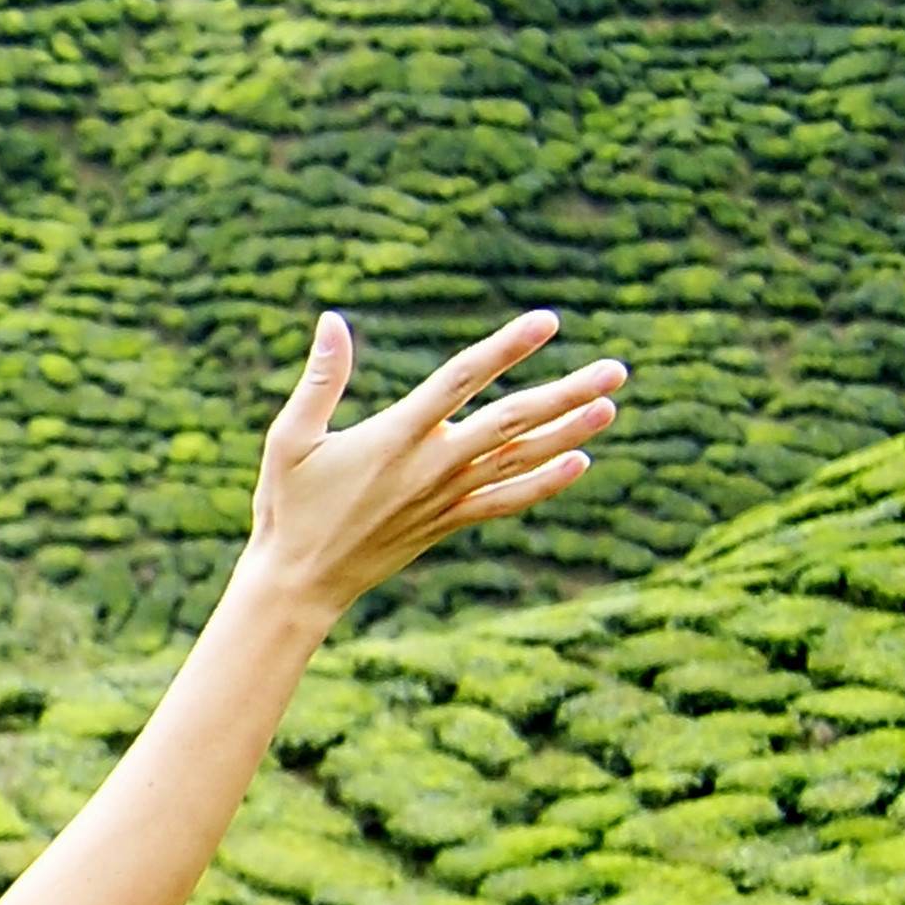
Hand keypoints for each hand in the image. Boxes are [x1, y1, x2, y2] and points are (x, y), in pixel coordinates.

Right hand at [240, 309, 624, 617]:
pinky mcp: (447, 523)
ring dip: (569, 433)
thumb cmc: (288, 506)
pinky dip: (546, 484)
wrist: (300, 583)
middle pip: (512, 422)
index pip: (462, 381)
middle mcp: (430, 467)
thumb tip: (333, 320)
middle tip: (616, 369)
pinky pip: (507, 501)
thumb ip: (319, 379)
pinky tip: (580, 463)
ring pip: (520, 461)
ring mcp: (444, 498)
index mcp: (394, 437)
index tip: (547, 321)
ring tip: (610, 406)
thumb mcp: (290, 438)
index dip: (507, 348)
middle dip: (567, 393)